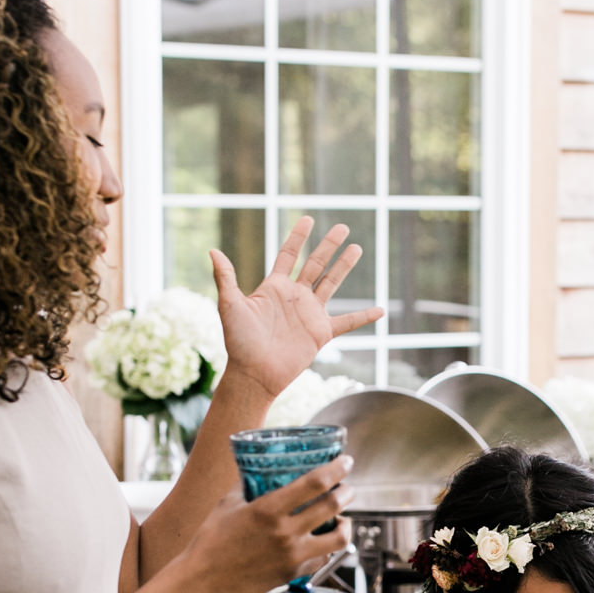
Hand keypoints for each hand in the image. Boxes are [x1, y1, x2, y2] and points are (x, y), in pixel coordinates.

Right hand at [176, 456, 350, 592]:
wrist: (202, 582)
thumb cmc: (210, 542)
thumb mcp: (226, 505)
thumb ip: (246, 486)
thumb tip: (257, 470)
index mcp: (268, 509)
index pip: (314, 482)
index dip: (336, 469)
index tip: (346, 461)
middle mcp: (285, 532)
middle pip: (333, 505)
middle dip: (347, 492)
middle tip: (347, 488)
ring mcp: (292, 555)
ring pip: (339, 538)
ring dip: (346, 524)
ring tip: (342, 518)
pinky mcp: (292, 574)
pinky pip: (322, 559)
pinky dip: (328, 548)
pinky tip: (323, 542)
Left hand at [211, 217, 384, 397]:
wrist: (254, 373)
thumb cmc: (239, 341)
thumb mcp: (230, 306)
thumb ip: (226, 278)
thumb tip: (213, 251)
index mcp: (274, 287)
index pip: (289, 255)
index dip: (298, 237)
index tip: (308, 219)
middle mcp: (295, 297)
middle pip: (316, 264)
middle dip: (328, 245)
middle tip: (342, 226)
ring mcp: (309, 314)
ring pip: (332, 284)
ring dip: (345, 266)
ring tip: (357, 248)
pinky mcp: (320, 333)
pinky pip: (347, 323)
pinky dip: (363, 317)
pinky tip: (380, 310)